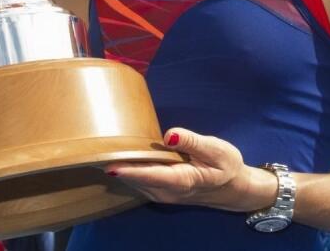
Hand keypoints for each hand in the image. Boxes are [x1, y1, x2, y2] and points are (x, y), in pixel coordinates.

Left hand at [104, 128, 277, 212]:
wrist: (234, 188)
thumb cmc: (227, 166)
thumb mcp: (216, 149)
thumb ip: (192, 141)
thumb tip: (169, 135)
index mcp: (183, 180)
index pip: (151, 176)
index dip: (130, 171)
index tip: (110, 165)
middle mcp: (168, 191)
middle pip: (137, 180)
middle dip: (118, 167)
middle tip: (94, 150)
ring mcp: (163, 194)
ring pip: (135, 183)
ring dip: (119, 170)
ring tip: (98, 152)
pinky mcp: (160, 191)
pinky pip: (139, 183)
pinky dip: (127, 172)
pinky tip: (117, 158)